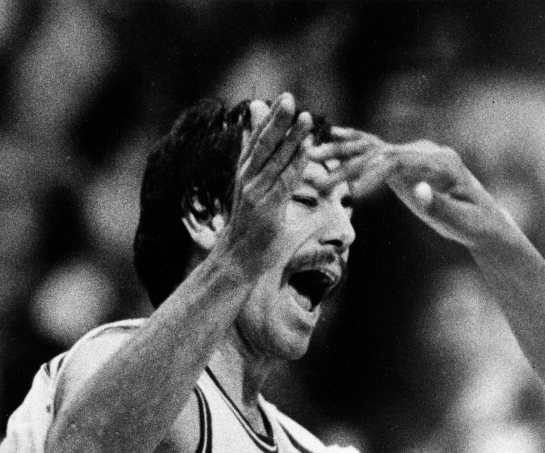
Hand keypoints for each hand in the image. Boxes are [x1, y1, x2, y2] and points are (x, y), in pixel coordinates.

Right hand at [215, 94, 314, 277]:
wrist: (238, 263)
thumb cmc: (253, 236)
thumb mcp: (262, 203)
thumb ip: (272, 182)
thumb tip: (281, 168)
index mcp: (245, 176)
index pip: (257, 142)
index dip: (269, 120)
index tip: (281, 101)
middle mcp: (247, 181)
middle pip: (263, 143)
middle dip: (277, 119)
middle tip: (289, 97)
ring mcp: (255, 193)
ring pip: (276, 159)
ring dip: (292, 137)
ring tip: (306, 117)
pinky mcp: (265, 208)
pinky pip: (285, 181)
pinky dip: (296, 164)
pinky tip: (307, 149)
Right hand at [308, 127, 512, 248]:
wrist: (486, 220)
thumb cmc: (477, 224)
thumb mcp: (461, 222)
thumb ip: (438, 206)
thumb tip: (416, 189)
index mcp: (441, 162)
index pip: (400, 161)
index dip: (373, 175)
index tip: (353, 194)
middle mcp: (426, 151)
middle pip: (381, 152)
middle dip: (349, 165)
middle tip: (320, 181)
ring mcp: (415, 153)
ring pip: (375, 148)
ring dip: (343, 152)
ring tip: (312, 157)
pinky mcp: (407, 162)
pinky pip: (378, 151)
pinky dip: (354, 146)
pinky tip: (330, 139)